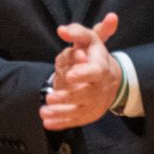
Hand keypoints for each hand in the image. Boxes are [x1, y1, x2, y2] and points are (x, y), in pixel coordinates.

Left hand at [40, 12, 121, 130]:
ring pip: (79, 111)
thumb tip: (62, 30)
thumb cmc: (94, 56)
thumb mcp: (90, 41)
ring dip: (61, 113)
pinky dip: (61, 122)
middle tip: (50, 97)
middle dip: (68, 97)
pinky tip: (47, 123)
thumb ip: (77, 34)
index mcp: (100, 68)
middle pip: (86, 95)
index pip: (94, 72)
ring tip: (43, 112)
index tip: (69, 75)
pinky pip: (75, 120)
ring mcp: (94, 103)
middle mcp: (99, 87)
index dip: (83, 74)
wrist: (110, 79)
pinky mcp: (88, 114)